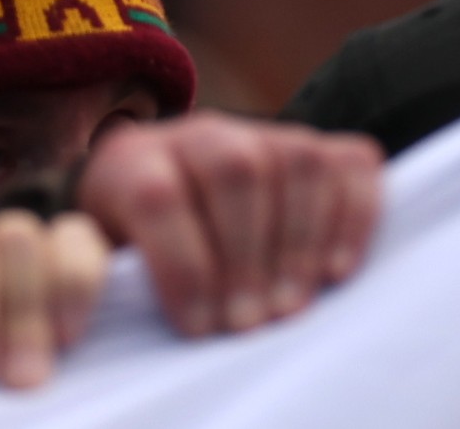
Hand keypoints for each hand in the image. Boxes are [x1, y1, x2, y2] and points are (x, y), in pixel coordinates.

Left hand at [71, 112, 379, 339]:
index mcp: (134, 159)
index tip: (197, 328)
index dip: (181, 265)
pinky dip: (353, 216)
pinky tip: (336, 272)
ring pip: (296, 160)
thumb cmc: (136, 248)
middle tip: (249, 323)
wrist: (165, 194)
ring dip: (299, 242)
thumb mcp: (106, 257)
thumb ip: (117, 277)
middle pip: (233, 169)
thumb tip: (137, 317)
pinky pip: (350, 163)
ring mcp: (264, 131)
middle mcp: (201, 133)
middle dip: (245, 256)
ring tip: (289, 307)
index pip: (158, 195)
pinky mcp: (318, 145)